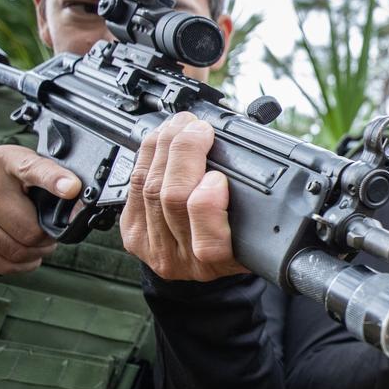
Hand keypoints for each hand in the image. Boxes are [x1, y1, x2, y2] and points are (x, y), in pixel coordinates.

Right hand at [0, 145, 79, 273]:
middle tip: (48, 236)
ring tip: (34, 246)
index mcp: (4, 161)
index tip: (72, 189)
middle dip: (46, 239)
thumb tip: (78, 204)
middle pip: (30, 230)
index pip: (33, 169)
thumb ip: (48, 179)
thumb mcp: (19, 166)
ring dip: (34, 255)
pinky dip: (17, 266)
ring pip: (15, 251)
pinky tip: (20, 256)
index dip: (55, 180)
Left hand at [120, 112, 247, 280]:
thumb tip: (245, 158)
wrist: (202, 260)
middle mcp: (183, 259)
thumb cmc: (237, 237)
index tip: (217, 177)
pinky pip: (134, 185)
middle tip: (199, 128)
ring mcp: (152, 245)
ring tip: (181, 125)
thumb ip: (256, 206)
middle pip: (172, 200)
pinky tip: (161, 139)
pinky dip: (148, 155)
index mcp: (222, 263)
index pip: (209, 242)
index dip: (207, 204)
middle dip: (184, 153)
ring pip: (149, 188)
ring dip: (165, 147)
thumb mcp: (257, 229)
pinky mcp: (132, 231)